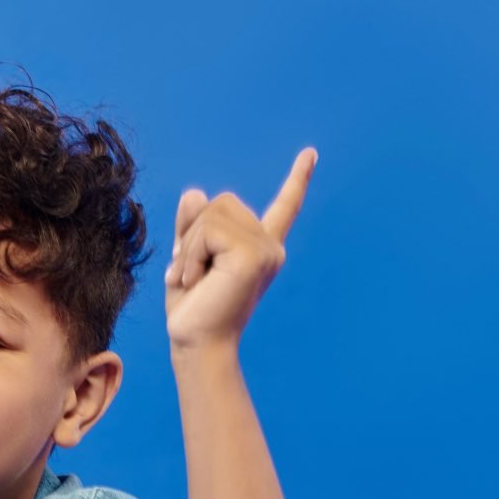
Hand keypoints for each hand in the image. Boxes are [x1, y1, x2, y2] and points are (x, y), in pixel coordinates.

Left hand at [164, 147, 315, 353]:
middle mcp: (270, 246)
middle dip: (193, 234)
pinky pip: (208, 230)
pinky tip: (195, 280)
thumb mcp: (187, 259)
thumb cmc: (193, 310)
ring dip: (189, 246)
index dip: (297, 180)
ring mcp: (267, 249)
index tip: (311, 154)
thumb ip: (192, 226)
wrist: (197, 344)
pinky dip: (190, 253)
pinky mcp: (254, 255)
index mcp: (259, 247)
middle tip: (189, 273)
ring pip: (211, 213)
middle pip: (220, 201)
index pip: (282, 208)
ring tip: (192, 279)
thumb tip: (196, 192)